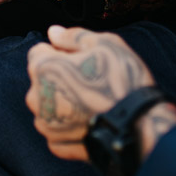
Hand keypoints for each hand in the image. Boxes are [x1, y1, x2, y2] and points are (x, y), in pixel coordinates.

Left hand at [25, 25, 160, 160]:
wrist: (140, 125)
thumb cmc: (123, 80)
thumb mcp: (104, 43)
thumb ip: (72, 36)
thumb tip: (52, 32)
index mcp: (43, 68)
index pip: (39, 52)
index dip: (60, 52)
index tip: (81, 59)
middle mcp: (35, 97)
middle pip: (42, 80)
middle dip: (60, 77)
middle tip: (91, 81)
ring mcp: (45, 123)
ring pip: (48, 105)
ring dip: (63, 101)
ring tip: (92, 102)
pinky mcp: (56, 143)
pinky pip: (57, 128)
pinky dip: (68, 124)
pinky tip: (89, 120)